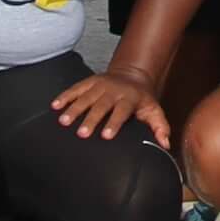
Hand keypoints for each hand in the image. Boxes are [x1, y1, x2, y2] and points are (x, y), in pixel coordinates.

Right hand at [51, 67, 169, 146]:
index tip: (106, 136)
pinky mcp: (89, 81)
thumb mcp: (154, 111)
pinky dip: (65, 96)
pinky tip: (54, 106)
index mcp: (130, 99)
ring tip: (63, 121)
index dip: (114, 123)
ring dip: (74, 108)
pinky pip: (76, 88)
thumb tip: (165, 145)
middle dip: (91, 119)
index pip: (122, 111)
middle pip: (101, 105)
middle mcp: (114, 91)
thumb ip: (160, 127)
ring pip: (86, 96)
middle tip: (81, 133)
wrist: (133, 75)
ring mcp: (100, 85)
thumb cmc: (142, 100)